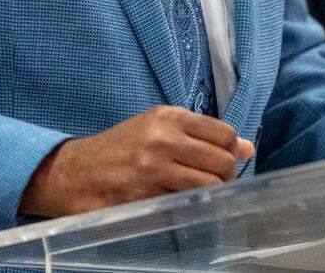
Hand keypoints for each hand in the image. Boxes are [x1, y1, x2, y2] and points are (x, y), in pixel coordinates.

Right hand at [19, 106, 255, 217]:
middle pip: (222, 160)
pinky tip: (184, 204)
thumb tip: (247, 147)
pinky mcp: (148, 195)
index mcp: (168, 116)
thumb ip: (201, 135)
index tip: (226, 160)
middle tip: (216, 183)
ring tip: (202, 195)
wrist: (77, 172)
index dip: (232, 150)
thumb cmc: (122, 149)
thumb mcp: (158, 129)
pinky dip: (194, 206)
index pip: (223, 133)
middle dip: (227, 175)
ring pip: (210, 184)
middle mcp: (164, 138)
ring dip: (214, 194)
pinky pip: (190, 203)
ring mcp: (156, 168)